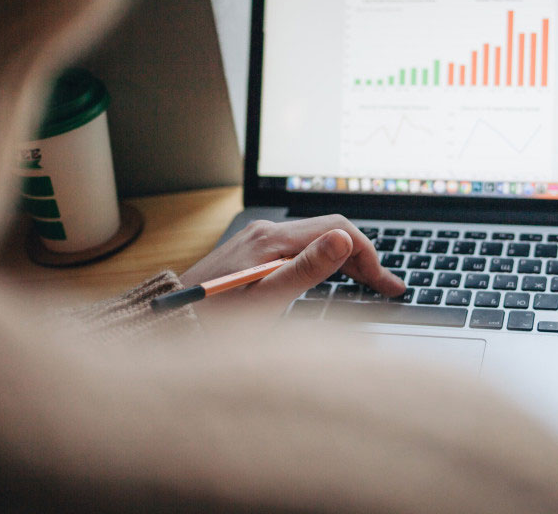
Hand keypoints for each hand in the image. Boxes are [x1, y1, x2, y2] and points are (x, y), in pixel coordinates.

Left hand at [179, 215, 404, 319]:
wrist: (167, 326)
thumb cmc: (212, 323)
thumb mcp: (265, 303)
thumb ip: (306, 270)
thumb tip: (343, 240)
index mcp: (272, 240)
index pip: (338, 230)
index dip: (369, 256)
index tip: (386, 284)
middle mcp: (266, 232)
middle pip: (330, 232)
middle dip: (364, 257)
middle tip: (390, 287)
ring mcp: (258, 240)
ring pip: (317, 239)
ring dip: (347, 259)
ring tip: (372, 283)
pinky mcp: (254, 252)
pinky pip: (301, 247)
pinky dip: (326, 260)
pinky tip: (337, 277)